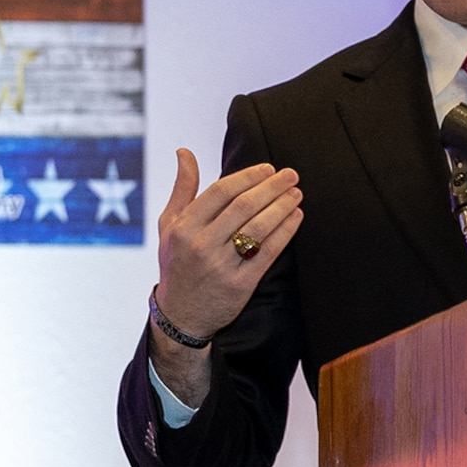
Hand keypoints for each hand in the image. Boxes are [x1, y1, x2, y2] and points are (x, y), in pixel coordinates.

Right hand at [154, 148, 303, 340]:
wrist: (180, 316)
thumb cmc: (177, 262)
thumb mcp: (169, 225)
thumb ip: (182, 188)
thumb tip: (184, 151)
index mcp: (183, 227)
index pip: (220, 192)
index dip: (248, 177)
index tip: (268, 168)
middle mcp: (200, 245)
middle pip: (243, 207)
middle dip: (272, 187)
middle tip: (291, 175)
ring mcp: (221, 266)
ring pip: (258, 228)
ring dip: (282, 206)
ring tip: (296, 193)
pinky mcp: (240, 285)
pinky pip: (268, 252)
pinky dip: (285, 231)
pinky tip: (296, 217)